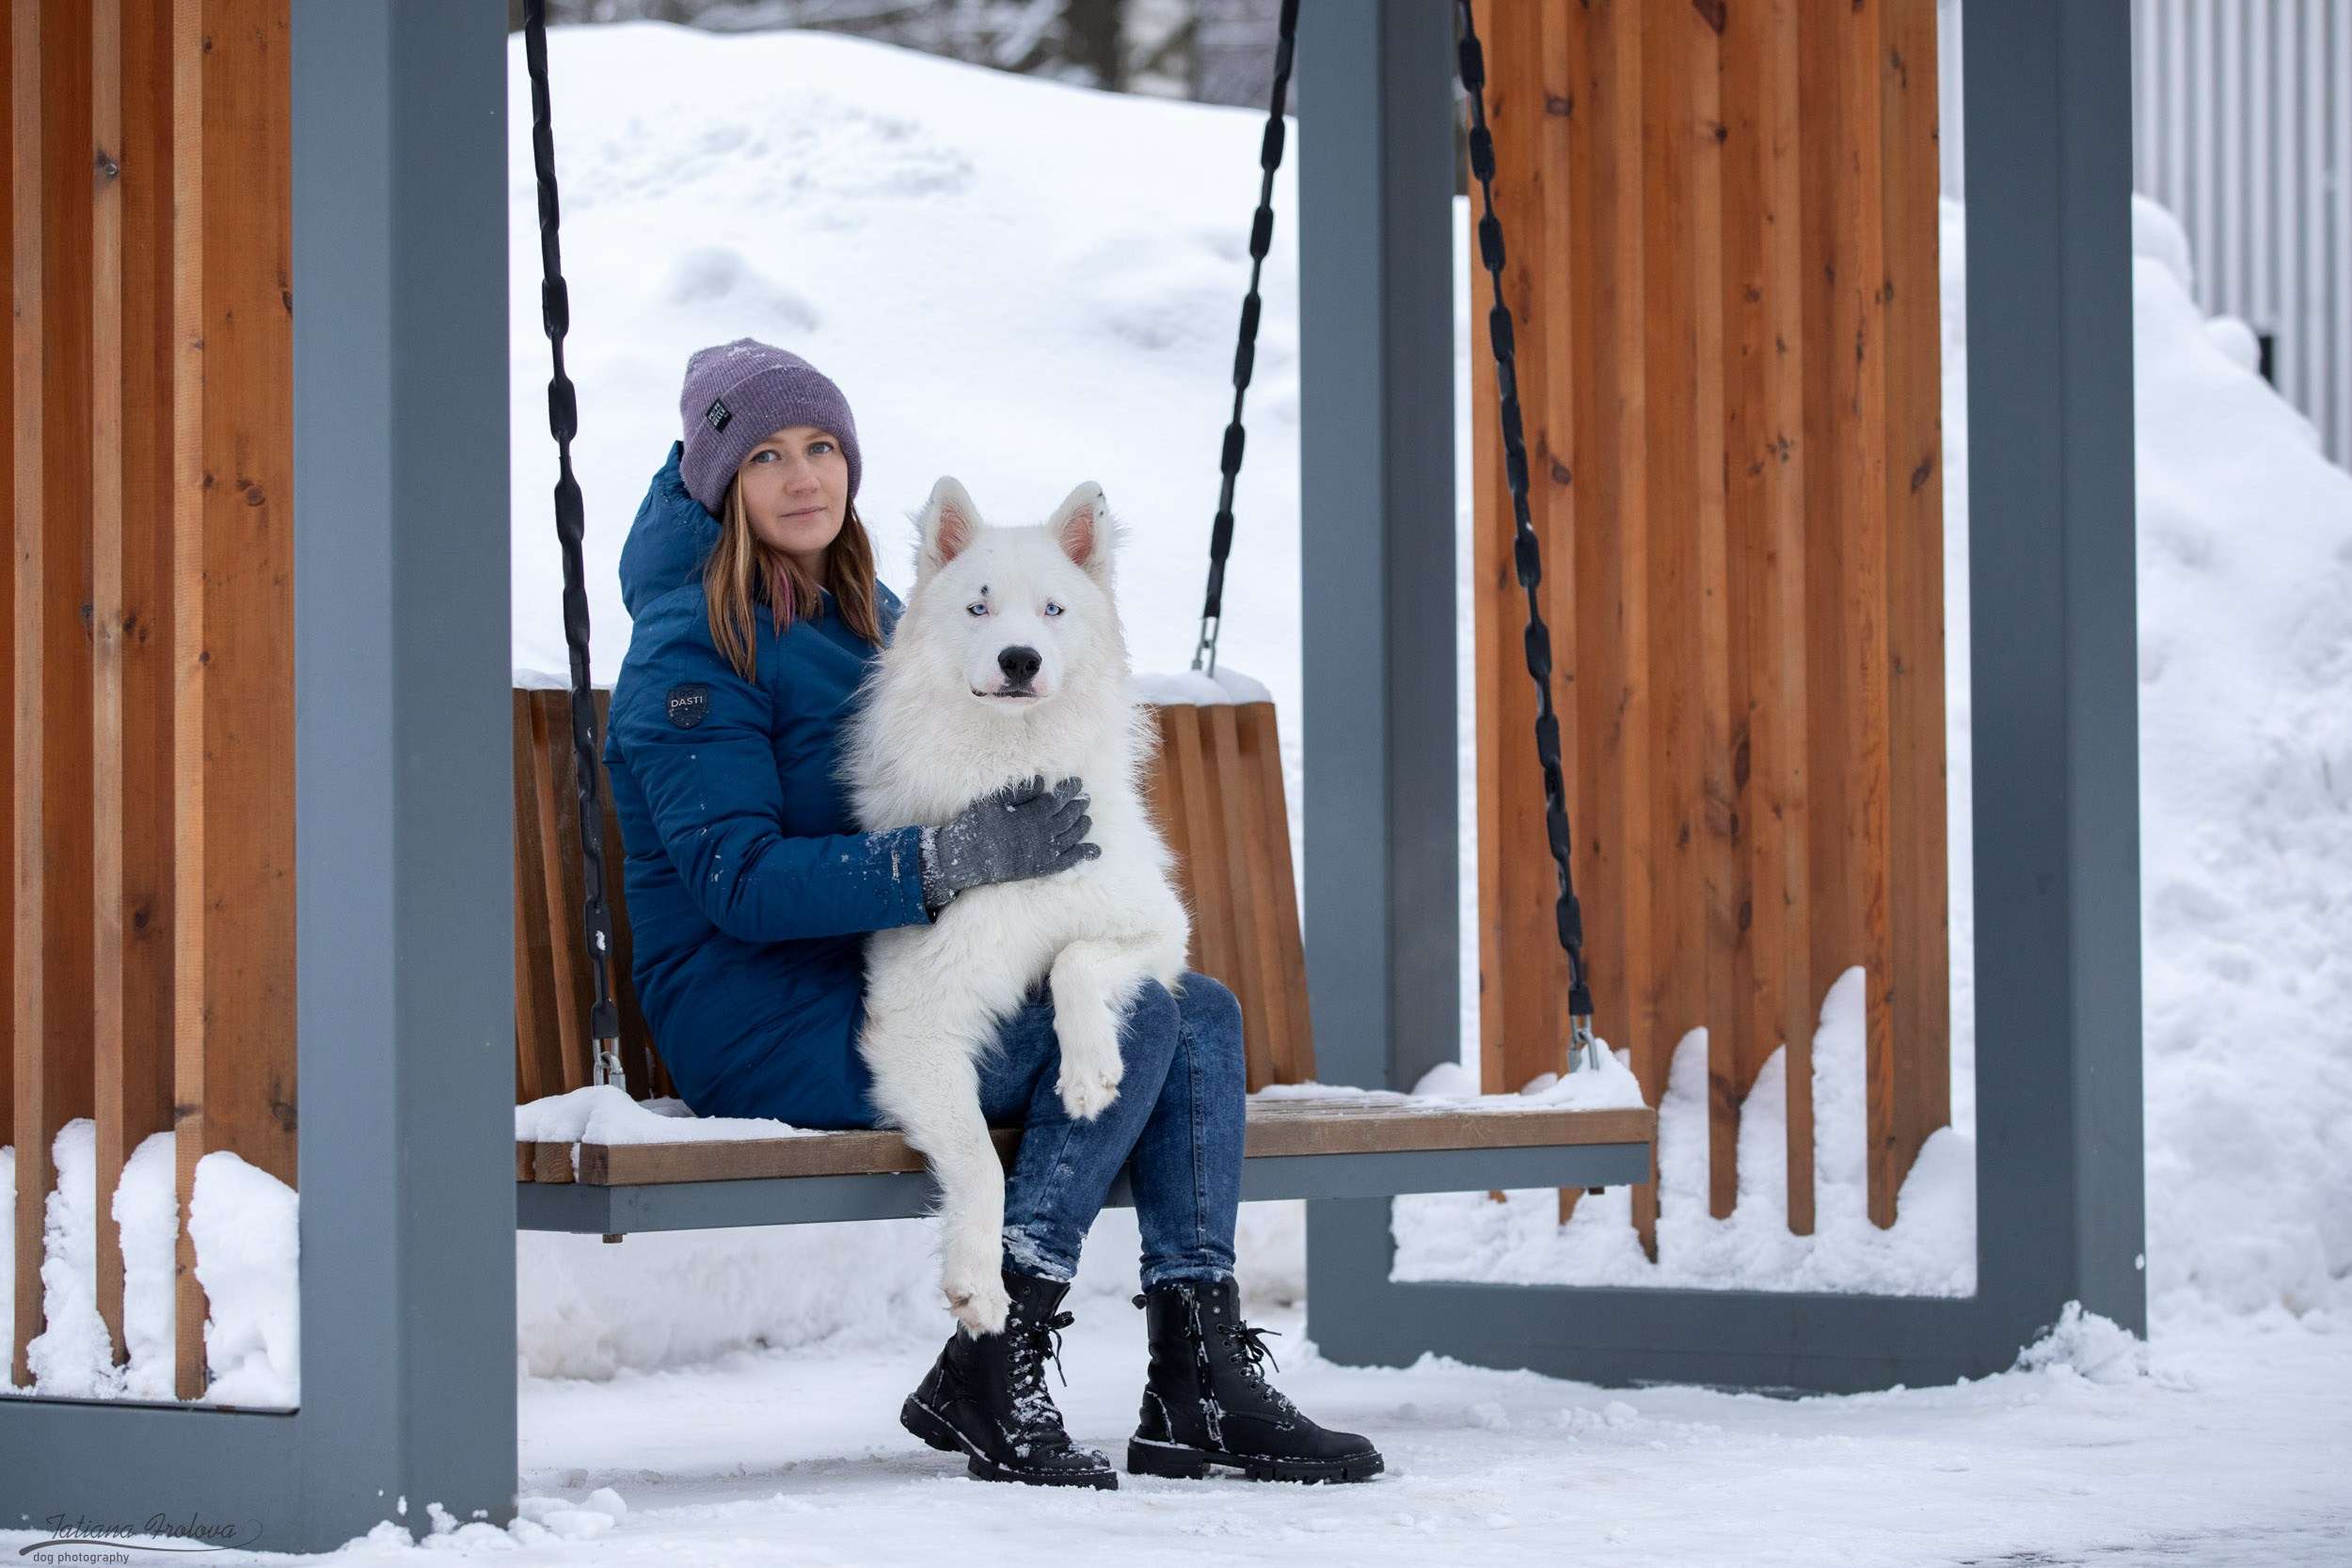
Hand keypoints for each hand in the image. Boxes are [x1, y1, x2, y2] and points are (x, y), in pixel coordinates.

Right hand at [921, 775, 1097, 909]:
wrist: (968, 858)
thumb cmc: (977, 826)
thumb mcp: (993, 802)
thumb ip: (1019, 792)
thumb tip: (1042, 781)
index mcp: (1032, 814)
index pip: (1058, 798)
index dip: (1069, 789)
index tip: (1077, 782)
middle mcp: (1043, 832)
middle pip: (1068, 816)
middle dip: (1078, 805)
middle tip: (1085, 798)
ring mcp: (1044, 852)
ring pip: (1071, 836)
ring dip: (1082, 826)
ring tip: (1088, 819)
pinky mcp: (1042, 867)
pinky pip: (1068, 861)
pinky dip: (1083, 854)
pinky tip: (1094, 850)